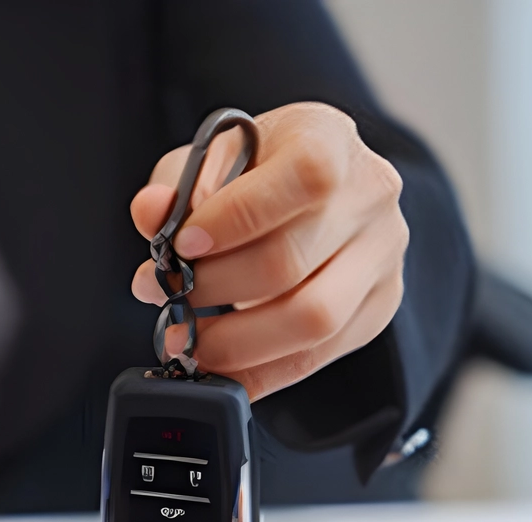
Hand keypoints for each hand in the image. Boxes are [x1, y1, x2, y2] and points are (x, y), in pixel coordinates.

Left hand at [130, 102, 408, 399]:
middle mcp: (369, 195)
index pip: (302, 179)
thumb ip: (177, 184)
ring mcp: (381, 256)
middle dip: (214, 288)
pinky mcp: (377, 307)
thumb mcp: (213, 158)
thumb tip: (150, 212)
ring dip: (236, 342)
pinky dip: (259, 372)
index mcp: (329, 139)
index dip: (234, 219)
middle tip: (167, 297)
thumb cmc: (258, 172)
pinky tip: (220, 368)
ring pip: (312, 319)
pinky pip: (316, 357)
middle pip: (291, 260)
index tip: (181, 247)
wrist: (314, 194)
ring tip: (188, 342)